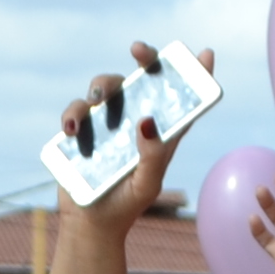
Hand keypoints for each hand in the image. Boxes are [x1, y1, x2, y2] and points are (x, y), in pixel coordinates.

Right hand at [60, 43, 197, 228]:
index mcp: (161, 132)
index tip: (203, 53)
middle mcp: (135, 120)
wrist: (91, 223)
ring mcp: (107, 122)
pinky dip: (73, 113)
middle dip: (144, 57)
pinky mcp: (81, 130)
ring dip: (101, 84)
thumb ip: (153, 155)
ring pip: (106, 87)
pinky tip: (71, 129)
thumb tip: (147, 120)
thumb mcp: (147, 183)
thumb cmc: (127, 205)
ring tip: (96, 99)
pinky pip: (77, 110)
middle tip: (138, 49)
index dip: (195, 73)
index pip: (181, 97)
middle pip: (143, 78)